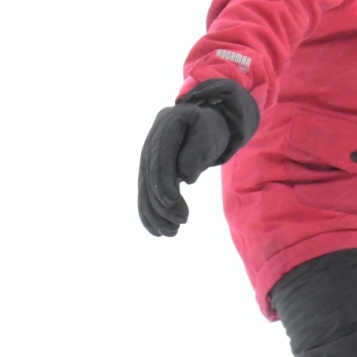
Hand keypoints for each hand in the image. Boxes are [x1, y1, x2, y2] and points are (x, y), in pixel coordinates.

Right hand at [137, 78, 259, 236]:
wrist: (205, 124)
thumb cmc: (210, 128)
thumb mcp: (211, 134)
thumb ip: (198, 152)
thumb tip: (184, 177)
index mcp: (167, 124)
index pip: (160, 154)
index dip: (163, 179)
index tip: (172, 201)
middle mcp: (152, 139)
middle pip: (150, 173)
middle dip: (161, 201)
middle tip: (181, 222)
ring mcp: (148, 155)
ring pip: (145, 187)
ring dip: (155, 212)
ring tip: (172, 232)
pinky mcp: (149, 170)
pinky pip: (145, 192)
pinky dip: (149, 212)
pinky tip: (157, 230)